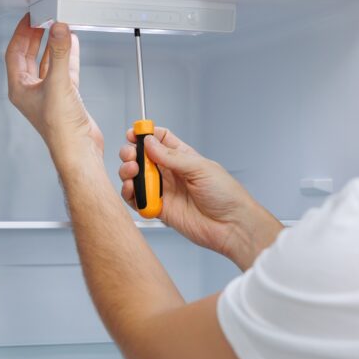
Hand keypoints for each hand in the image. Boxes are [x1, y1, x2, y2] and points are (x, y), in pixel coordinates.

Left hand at [5, 15, 103, 159]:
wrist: (78, 149)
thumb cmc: (60, 130)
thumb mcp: (59, 84)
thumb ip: (60, 54)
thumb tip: (59, 30)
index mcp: (20, 88)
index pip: (14, 53)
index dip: (21, 33)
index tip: (29, 18)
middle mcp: (32, 91)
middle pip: (29, 56)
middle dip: (35, 37)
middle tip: (42, 20)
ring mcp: (48, 94)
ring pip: (47, 62)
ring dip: (52, 45)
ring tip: (57, 29)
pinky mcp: (65, 97)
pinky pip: (64, 70)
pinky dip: (67, 57)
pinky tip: (72, 46)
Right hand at [118, 127, 282, 269]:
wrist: (231, 225)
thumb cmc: (226, 195)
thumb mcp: (200, 168)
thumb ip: (172, 156)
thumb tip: (149, 144)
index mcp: (183, 157)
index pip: (159, 140)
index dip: (145, 135)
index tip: (134, 133)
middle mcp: (171, 173)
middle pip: (143, 157)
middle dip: (132, 153)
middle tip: (132, 156)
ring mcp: (164, 191)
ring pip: (137, 178)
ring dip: (128, 173)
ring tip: (131, 172)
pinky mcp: (159, 209)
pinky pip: (138, 200)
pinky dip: (130, 195)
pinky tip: (132, 190)